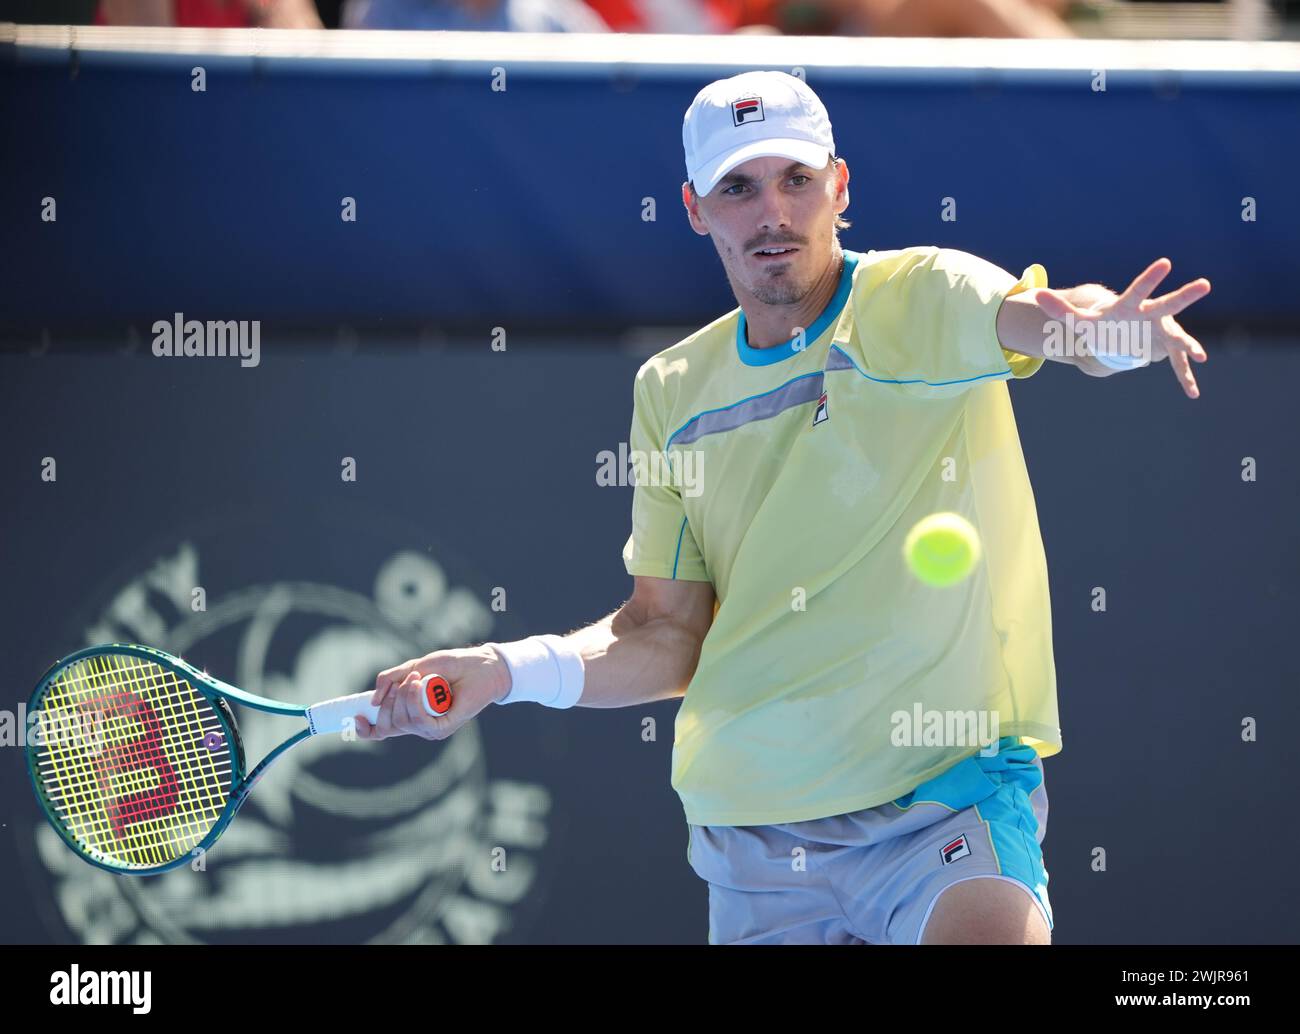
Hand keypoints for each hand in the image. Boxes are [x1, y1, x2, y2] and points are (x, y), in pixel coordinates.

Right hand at [357, 645, 509, 741]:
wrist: (481, 665)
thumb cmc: (451, 665)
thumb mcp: (415, 667)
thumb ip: (392, 679)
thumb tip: (374, 701)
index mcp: (409, 713)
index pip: (382, 731)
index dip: (365, 729)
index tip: (356, 717)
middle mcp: (418, 725)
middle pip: (388, 726)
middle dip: (388, 702)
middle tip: (402, 682)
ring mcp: (431, 728)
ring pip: (402, 722)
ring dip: (403, 697)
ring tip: (417, 678)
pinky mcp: (444, 727)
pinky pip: (419, 720)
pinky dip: (414, 701)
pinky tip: (420, 685)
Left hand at [1036, 258, 1210, 398]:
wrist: (1120, 332)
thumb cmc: (1102, 323)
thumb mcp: (1079, 320)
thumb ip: (1060, 310)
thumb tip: (1035, 295)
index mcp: (1131, 305)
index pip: (1139, 289)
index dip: (1151, 278)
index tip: (1166, 263)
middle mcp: (1151, 315)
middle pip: (1168, 305)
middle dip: (1185, 296)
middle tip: (1204, 284)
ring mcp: (1162, 332)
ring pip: (1178, 338)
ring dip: (1190, 346)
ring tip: (1201, 356)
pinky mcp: (1165, 349)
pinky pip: (1177, 365)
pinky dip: (1184, 378)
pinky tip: (1192, 394)